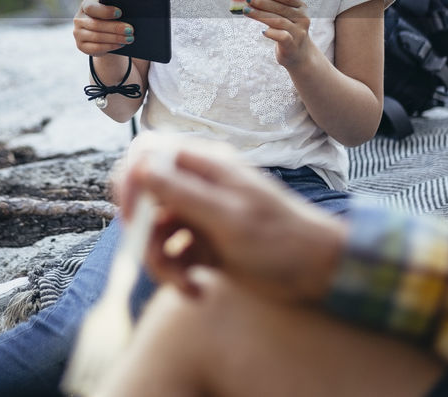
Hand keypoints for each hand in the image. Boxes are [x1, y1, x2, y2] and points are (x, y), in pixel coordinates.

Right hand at [73, 0, 132, 55]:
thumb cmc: (108, 17)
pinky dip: (110, 46)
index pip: (91, 7)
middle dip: (115, 28)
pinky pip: (96, 47)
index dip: (105, 11)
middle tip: (130, 30)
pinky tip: (120, 44)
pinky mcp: (81, 46)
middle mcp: (78, 19)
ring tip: (129, 38)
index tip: (120, 13)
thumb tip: (130, 14)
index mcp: (85, 5)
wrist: (101, 32)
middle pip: (96, 24)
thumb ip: (114, 9)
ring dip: (115, 38)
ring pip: (97, 37)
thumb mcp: (109, 10)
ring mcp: (78, 33)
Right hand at [116, 134, 346, 304]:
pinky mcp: (202, 246)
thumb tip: (140, 169)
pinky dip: (178, 277)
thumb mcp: (229, 217)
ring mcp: (199, 217)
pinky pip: (171, 257)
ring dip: (161, 263)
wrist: (317, 273)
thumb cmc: (282, 238)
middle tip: (154, 258)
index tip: (131, 218)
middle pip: (143, 199)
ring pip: (153, 233)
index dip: (130, 183)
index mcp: (205, 166)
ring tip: (185, 285)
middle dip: (142, 233)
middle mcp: (197, 187)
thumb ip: (183, 193)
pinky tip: (198, 291)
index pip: (147, 156)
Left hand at [242, 0, 316, 67]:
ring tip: (247, 10)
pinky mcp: (293, 46)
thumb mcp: (285, 16)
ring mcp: (298, 33)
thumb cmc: (287, 30)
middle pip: (281, 8)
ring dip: (261, 15)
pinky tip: (262, 31)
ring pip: (279, 21)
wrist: (299, 54)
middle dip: (263, 2)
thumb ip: (274, 5)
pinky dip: (272, 33)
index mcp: (301, 8)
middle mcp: (302, 19)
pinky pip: (283, 37)